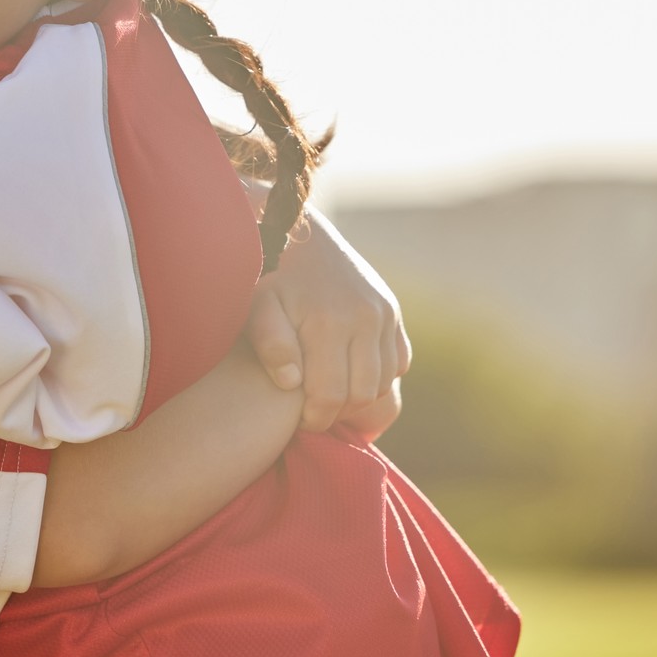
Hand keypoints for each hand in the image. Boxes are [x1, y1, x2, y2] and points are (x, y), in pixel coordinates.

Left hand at [241, 204, 409, 430]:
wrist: (293, 233)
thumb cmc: (265, 277)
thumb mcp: (256, 307)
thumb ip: (271, 344)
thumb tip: (291, 382)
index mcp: (329, 322)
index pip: (332, 395)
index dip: (316, 418)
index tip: (300, 423)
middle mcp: (365, 318)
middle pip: (362, 393)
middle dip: (338, 413)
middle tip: (313, 416)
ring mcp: (383, 312)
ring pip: (385, 380)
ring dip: (360, 397)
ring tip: (330, 398)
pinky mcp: (392, 309)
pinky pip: (399, 360)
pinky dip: (380, 376)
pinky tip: (350, 375)